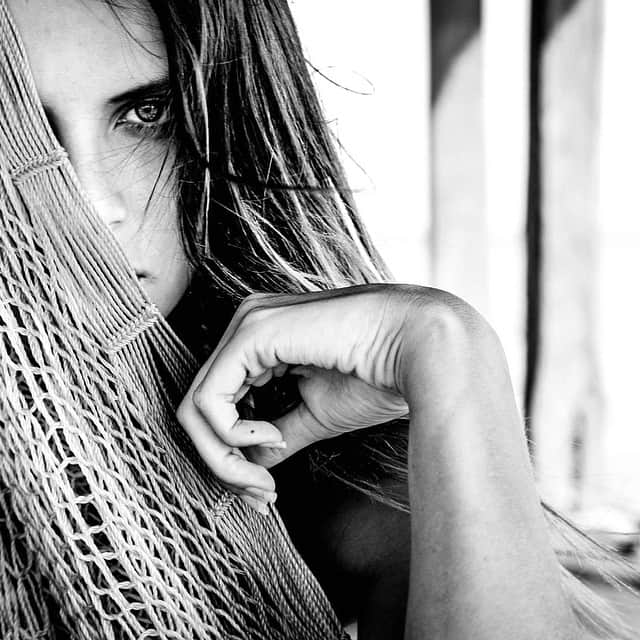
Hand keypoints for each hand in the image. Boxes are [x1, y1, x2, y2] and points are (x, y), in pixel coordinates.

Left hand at [176, 284, 463, 512]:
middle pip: (200, 408)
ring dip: (225, 457)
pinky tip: (273, 436)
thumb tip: (249, 465)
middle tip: (260, 495)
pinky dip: (232, 434)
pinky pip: (210, 398)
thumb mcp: (314, 414)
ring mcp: (246, 325)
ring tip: (264, 480)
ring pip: (196, 406)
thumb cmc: (375, 376)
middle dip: (223, 463)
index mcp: (261, 341)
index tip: (263, 492)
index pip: (220, 403)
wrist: (419, 348)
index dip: (231, 457)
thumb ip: (277, 434)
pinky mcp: (252, 332)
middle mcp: (247, 326)